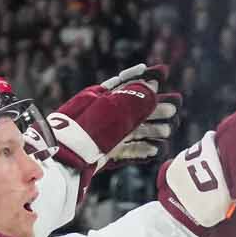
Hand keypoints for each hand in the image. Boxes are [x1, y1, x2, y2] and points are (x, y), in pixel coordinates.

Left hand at [49, 64, 179, 188]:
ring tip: (167, 131)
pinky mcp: (100, 157)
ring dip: (151, 130)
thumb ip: (136, 97)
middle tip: (174, 111)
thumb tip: (153, 87)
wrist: (61, 163)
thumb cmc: (85, 131)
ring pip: (131, 132)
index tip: (162, 73)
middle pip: (132, 110)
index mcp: (97, 98)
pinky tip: (154, 150)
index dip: (144, 78)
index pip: (124, 84)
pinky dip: (140, 150)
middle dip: (155, 109)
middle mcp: (99, 117)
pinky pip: (124, 152)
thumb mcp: (114, 109)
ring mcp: (100, 138)